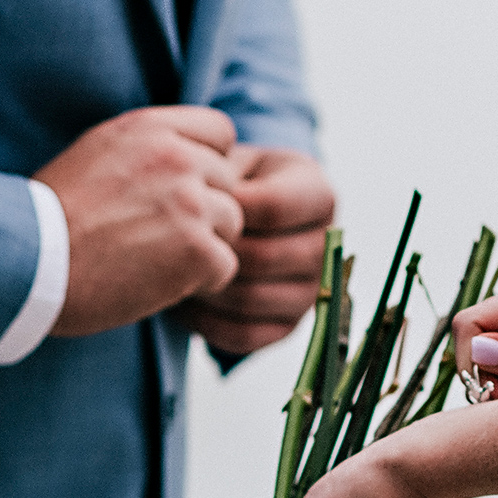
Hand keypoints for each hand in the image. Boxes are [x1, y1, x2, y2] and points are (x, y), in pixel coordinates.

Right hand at [39, 106, 244, 336]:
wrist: (27, 264)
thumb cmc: (51, 218)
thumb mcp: (97, 154)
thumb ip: (150, 148)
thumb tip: (194, 155)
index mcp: (150, 128)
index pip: (221, 131)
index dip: (211, 162)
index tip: (184, 188)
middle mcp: (177, 158)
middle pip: (229, 183)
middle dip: (205, 210)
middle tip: (158, 235)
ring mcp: (191, 203)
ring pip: (231, 224)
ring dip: (202, 246)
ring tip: (153, 258)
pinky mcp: (197, 250)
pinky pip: (224, 266)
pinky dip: (198, 281)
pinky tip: (156, 281)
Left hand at [177, 147, 336, 354]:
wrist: (237, 218)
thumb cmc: (228, 183)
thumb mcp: (228, 161)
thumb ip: (219, 169)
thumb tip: (203, 202)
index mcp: (319, 196)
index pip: (274, 208)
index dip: (226, 209)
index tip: (191, 203)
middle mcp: (326, 248)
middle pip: (263, 258)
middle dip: (211, 252)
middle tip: (171, 244)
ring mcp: (311, 292)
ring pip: (250, 299)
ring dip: (204, 287)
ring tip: (173, 269)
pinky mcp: (289, 327)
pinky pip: (243, 335)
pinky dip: (204, 322)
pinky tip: (184, 299)